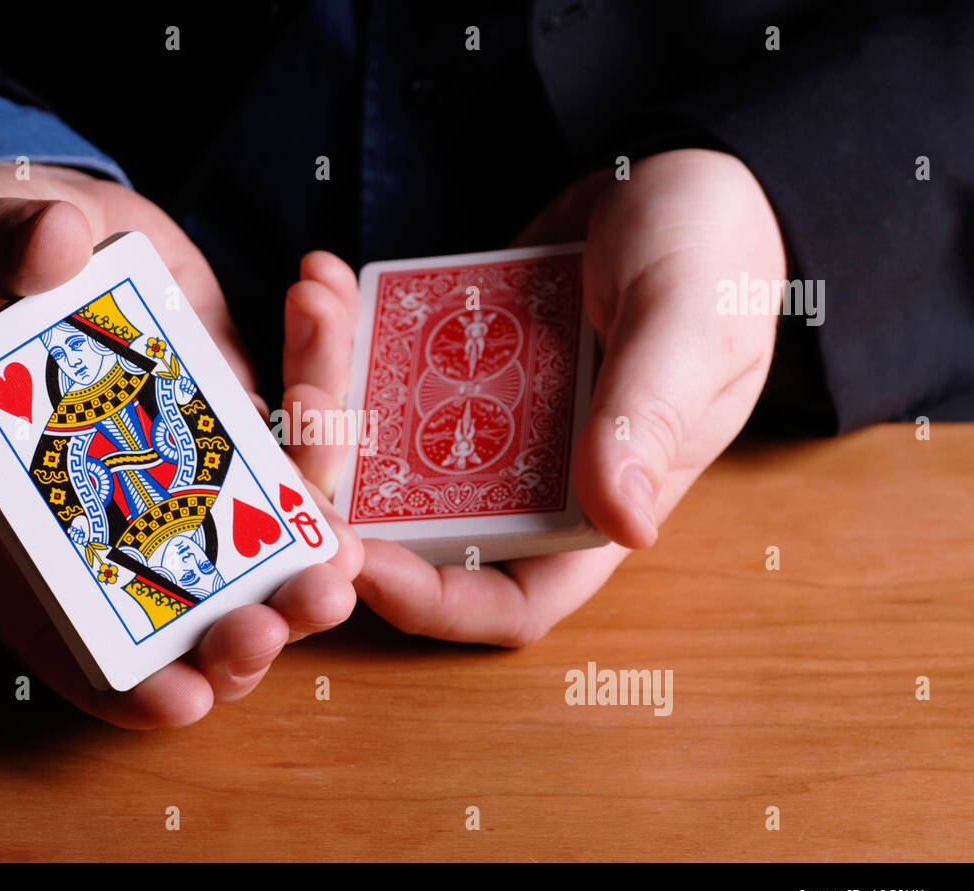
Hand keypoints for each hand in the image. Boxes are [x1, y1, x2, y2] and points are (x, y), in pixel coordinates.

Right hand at [0, 163, 361, 725]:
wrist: (47, 226)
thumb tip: (55, 248)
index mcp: (7, 502)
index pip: (56, 622)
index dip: (118, 679)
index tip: (186, 701)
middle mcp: (99, 511)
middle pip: (178, 607)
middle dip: (252, 622)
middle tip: (314, 600)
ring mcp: (174, 476)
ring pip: (255, 539)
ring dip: (311, 531)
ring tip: (345, 491)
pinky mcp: (227, 429)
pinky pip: (288, 436)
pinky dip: (314, 383)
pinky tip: (316, 300)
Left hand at [284, 150, 784, 645]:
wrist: (678, 167)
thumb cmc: (713, 254)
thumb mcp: (689, 326)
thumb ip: (649, 415)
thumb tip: (627, 526)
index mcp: (597, 507)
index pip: (508, 600)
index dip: (429, 600)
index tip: (356, 555)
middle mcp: (526, 480)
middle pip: (408, 523)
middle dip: (339, 478)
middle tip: (301, 401)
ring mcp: (479, 421)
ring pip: (373, 445)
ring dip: (326, 386)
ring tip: (310, 306)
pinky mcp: (447, 361)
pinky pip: (375, 366)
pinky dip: (340, 329)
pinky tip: (322, 275)